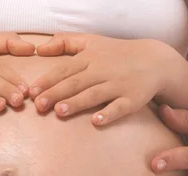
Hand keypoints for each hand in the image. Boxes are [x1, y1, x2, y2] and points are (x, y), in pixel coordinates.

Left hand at [29, 33, 179, 124]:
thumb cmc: (116, 53)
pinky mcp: (133, 99)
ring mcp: (118, 85)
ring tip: (59, 111)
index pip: (65, 69)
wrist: (156, 60)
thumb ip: (65, 42)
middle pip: (76, 83)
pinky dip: (109, 113)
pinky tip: (96, 121)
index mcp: (90, 58)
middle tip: (38, 105)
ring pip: (94, 94)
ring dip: (77, 103)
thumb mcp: (91, 41)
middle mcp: (102, 70)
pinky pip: (120, 107)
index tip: (32, 91)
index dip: (48, 80)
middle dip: (56, 93)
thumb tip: (39, 48)